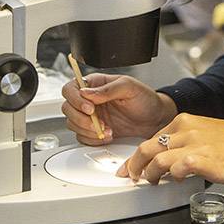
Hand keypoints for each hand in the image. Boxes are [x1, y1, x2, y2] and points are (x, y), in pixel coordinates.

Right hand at [61, 73, 176, 144]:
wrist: (155, 119)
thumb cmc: (144, 98)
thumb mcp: (129, 87)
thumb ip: (108, 90)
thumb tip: (87, 92)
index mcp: (95, 84)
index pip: (71, 88)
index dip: (75, 99)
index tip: (90, 108)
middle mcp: (89, 100)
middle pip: (68, 108)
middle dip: (81, 119)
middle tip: (98, 124)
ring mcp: (91, 116)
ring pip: (73, 124)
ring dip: (88, 130)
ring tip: (108, 130)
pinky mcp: (95, 131)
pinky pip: (82, 137)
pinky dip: (92, 139)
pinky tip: (107, 135)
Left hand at [116, 113, 223, 185]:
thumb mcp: (205, 133)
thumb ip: (184, 141)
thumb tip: (165, 158)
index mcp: (186, 121)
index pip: (152, 137)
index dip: (137, 155)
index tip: (130, 166)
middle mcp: (188, 129)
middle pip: (148, 147)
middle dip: (134, 164)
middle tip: (131, 176)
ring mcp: (196, 144)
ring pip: (158, 158)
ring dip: (150, 174)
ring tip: (151, 182)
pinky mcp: (205, 160)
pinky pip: (178, 167)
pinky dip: (172, 177)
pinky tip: (176, 180)